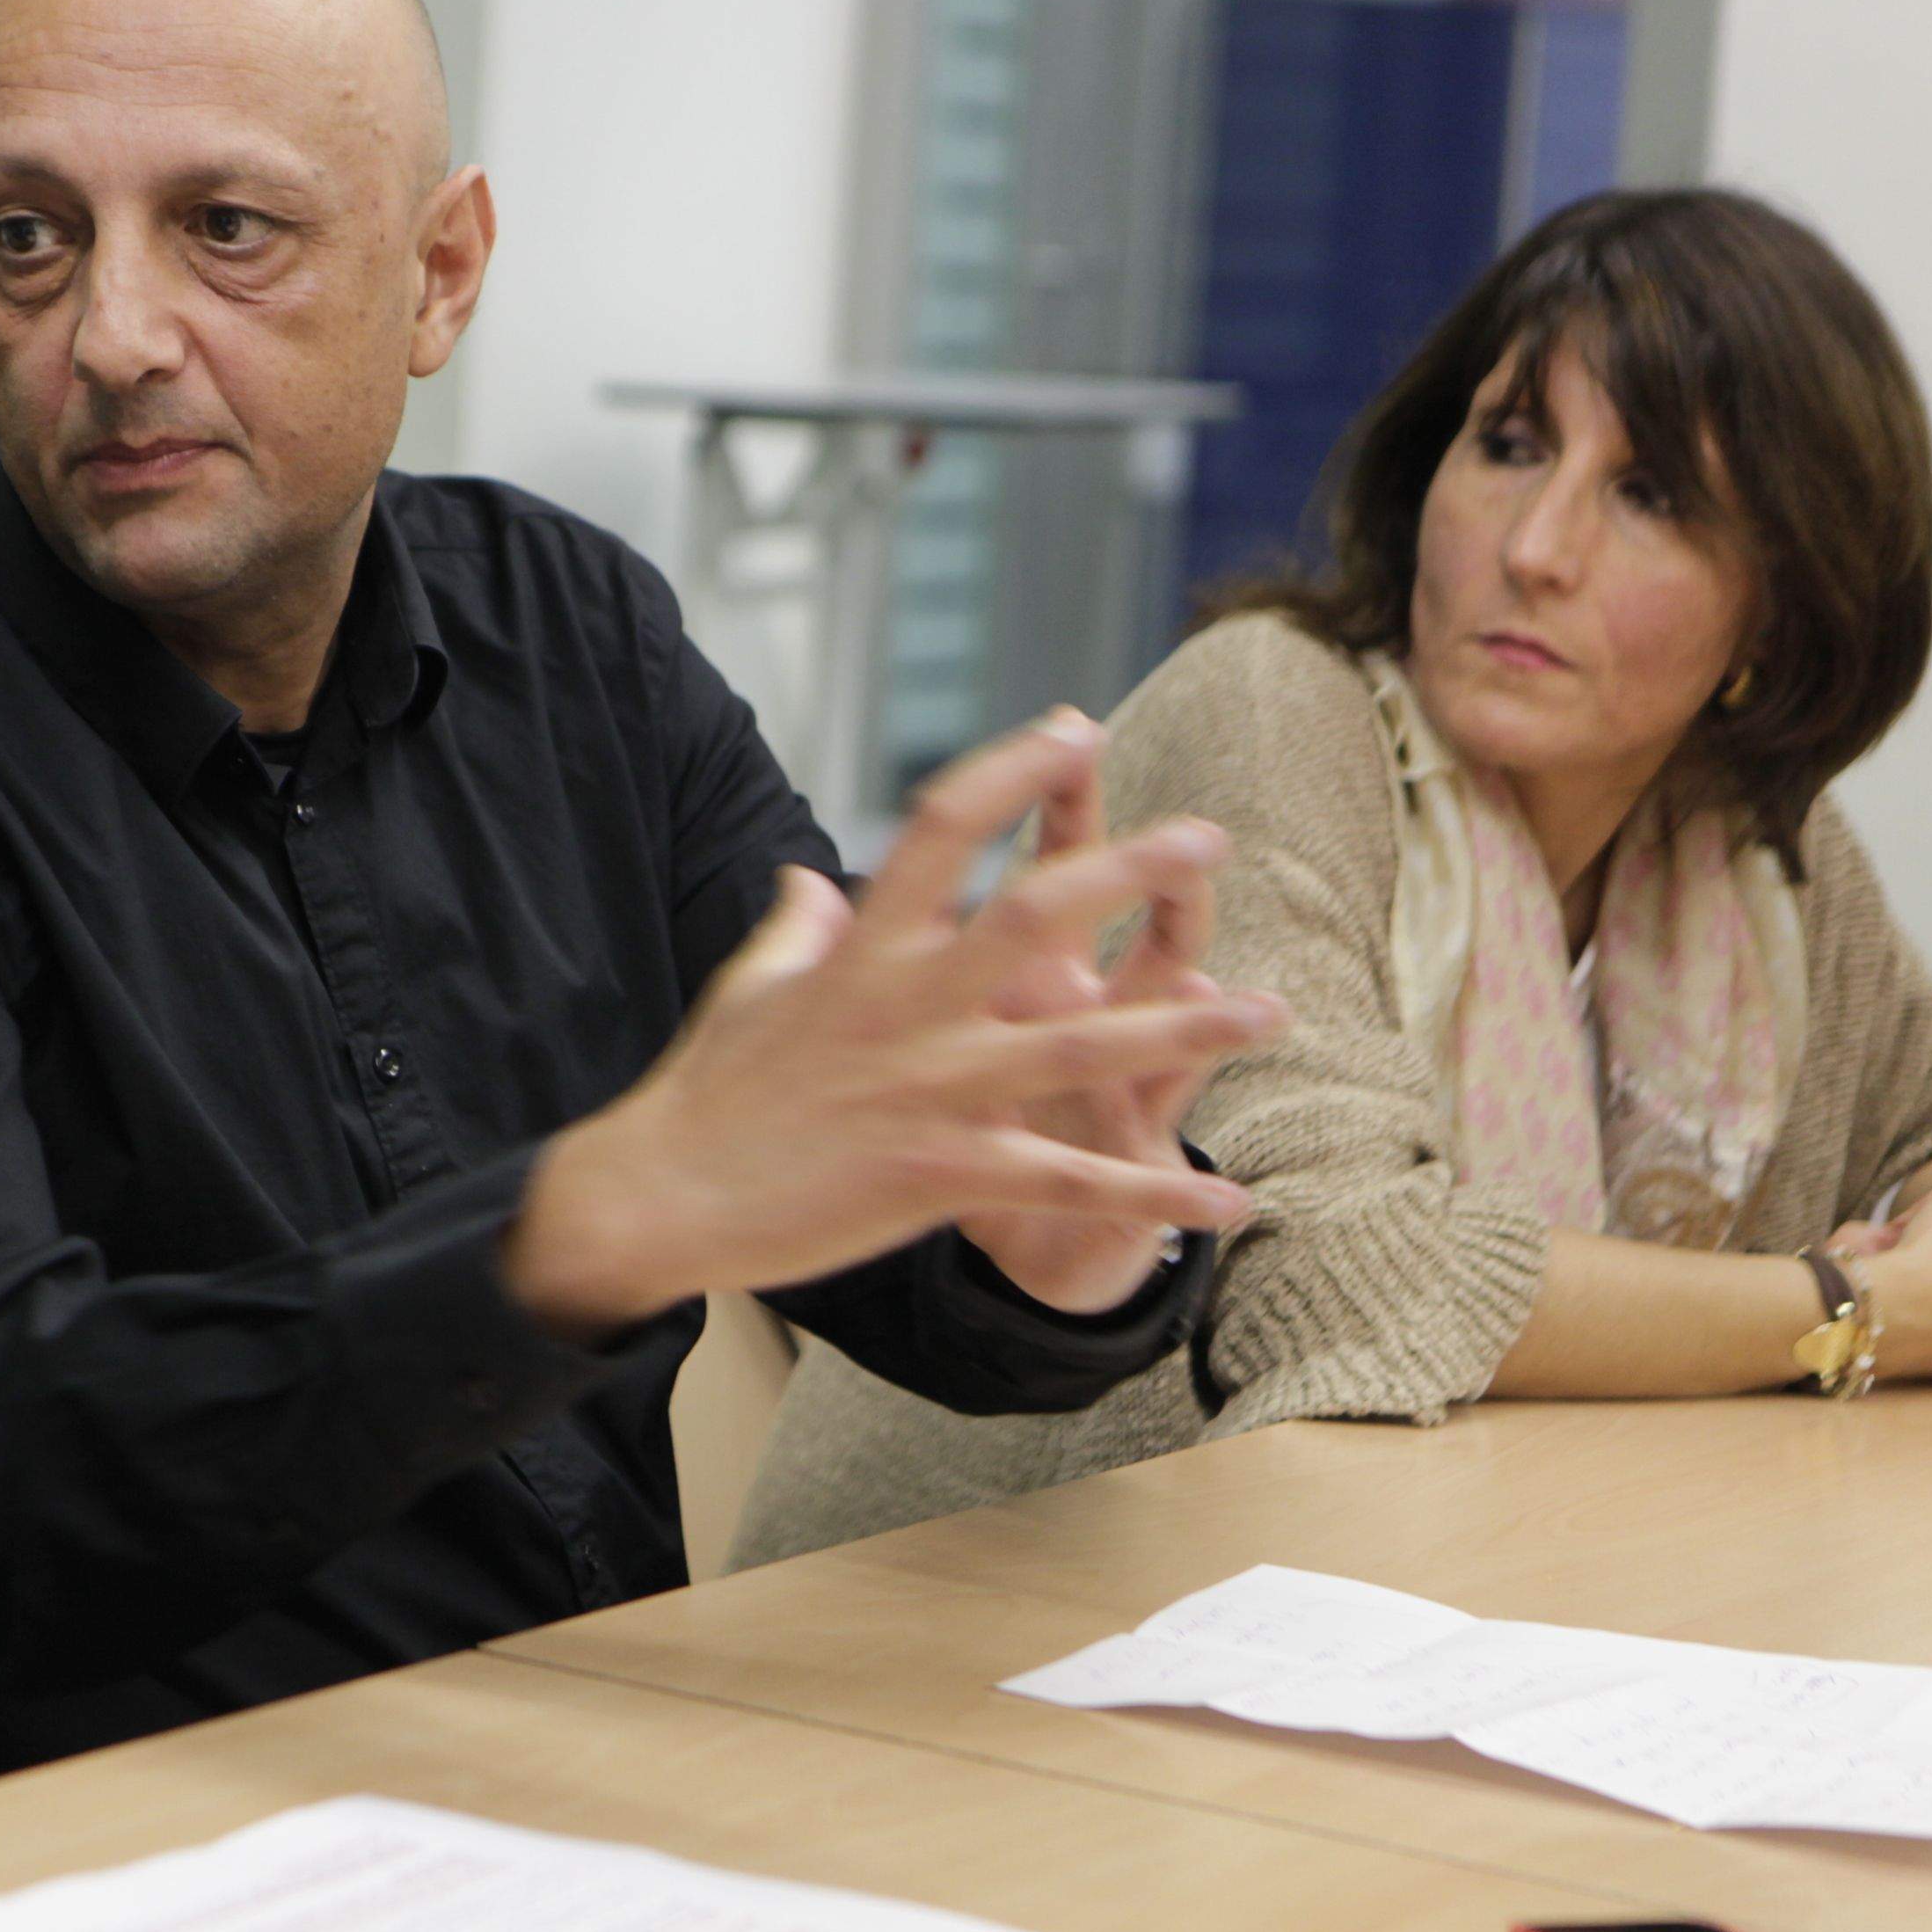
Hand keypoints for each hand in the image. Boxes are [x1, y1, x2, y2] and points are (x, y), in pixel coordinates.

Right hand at [507, 714, 1283, 1337]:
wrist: (661, 1197)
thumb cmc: (706, 1091)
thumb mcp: (749, 990)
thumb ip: (797, 929)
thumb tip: (810, 874)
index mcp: (860, 951)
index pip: (941, 827)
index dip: (1012, 769)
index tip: (1075, 725)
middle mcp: (903, 1007)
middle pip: (1035, 916)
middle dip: (1131, 873)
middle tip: (1208, 838)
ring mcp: (928, 1091)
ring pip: (1082, 1047)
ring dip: (1185, 1030)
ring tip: (1270, 1013)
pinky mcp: (941, 1173)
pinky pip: (1070, 1183)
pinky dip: (1154, 1197)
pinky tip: (1226, 1206)